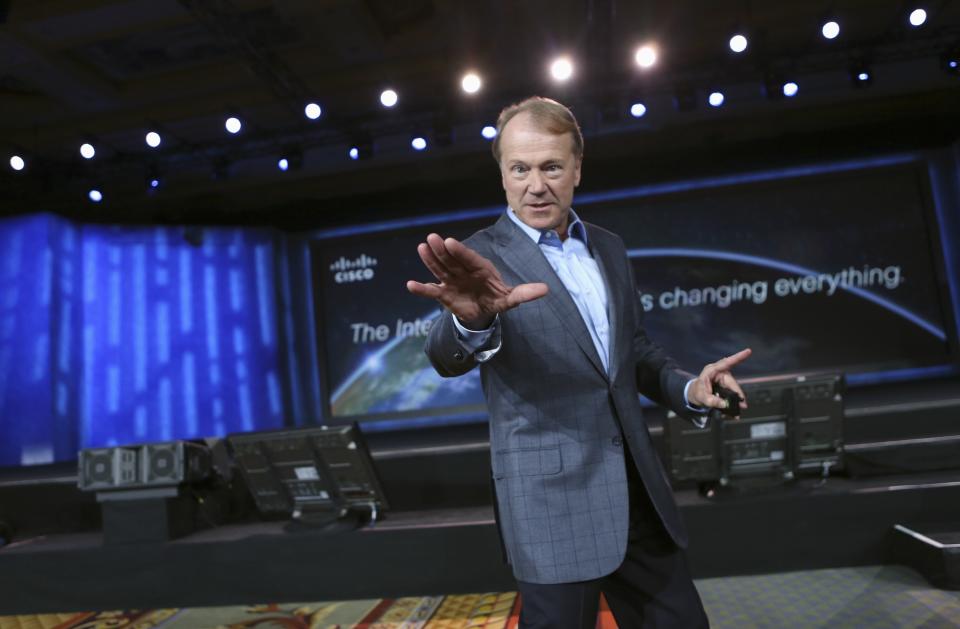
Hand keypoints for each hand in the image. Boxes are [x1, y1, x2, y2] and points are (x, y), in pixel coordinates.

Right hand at [406, 233, 547, 326]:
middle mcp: (463, 271)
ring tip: (421, 248)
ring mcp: (452, 281)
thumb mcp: (511, 298)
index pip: (469, 258)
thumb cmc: (496, 297)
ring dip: (430, 260)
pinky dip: (422, 289)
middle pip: (451, 260)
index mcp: (479, 268)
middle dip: (442, 250)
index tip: (450, 242)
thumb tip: (545, 289)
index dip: (460, 251)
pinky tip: (410, 285)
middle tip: (432, 238)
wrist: (483, 312)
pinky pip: (431, 290)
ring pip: (440, 269)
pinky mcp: (444, 294)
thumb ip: (524, 293)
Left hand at [687, 348, 751, 415]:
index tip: (748, 351)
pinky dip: (734, 399)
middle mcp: (719, 373)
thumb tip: (725, 404)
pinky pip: (732, 392)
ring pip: (734, 388)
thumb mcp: (702, 397)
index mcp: (712, 370)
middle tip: (743, 405)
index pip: (726, 362)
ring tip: (739, 408)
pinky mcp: (726, 385)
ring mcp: (724, 379)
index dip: (738, 357)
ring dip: (737, 398)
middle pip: (732, 382)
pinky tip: (736, 408)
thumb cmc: (697, 392)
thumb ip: (712, 401)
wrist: (695, 395)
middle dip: (738, 393)